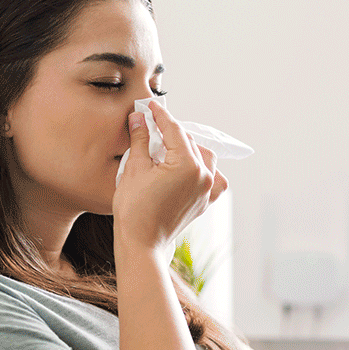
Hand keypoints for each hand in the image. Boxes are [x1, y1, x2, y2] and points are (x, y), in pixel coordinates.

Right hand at [113, 100, 228, 250]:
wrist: (142, 243)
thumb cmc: (135, 209)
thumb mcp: (134, 168)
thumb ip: (141, 139)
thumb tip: (139, 118)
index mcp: (187, 165)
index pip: (174, 130)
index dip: (160, 116)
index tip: (150, 106)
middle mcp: (204, 175)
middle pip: (189, 142)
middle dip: (171, 132)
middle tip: (153, 125)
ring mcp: (207, 190)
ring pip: (204, 157)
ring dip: (189, 148)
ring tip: (168, 147)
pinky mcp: (205, 201)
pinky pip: (214, 179)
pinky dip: (205, 170)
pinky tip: (192, 167)